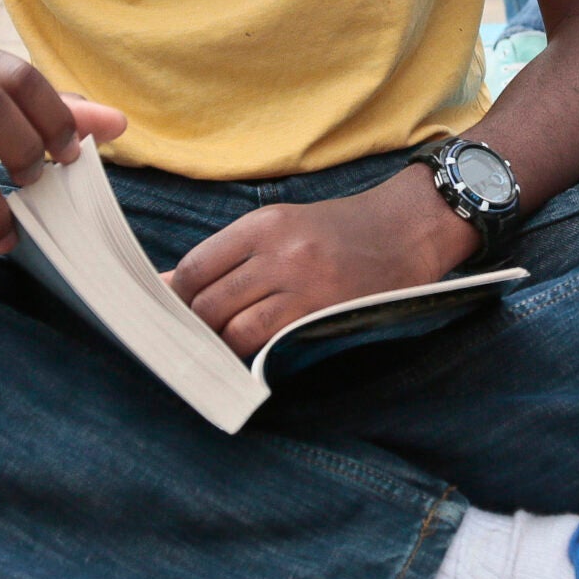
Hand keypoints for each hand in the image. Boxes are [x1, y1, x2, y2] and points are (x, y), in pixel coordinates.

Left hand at [168, 164, 478, 358]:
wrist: (406, 229)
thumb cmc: (337, 230)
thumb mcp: (281, 225)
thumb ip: (228, 255)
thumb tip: (171, 285)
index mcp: (262, 224)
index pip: (195, 268)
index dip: (176, 297)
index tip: (173, 312)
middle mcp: (280, 252)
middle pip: (209, 303)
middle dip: (195, 327)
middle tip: (197, 338)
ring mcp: (305, 285)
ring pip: (236, 330)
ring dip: (223, 347)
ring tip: (225, 348)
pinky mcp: (326, 314)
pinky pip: (272, 344)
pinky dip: (254, 355)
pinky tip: (254, 354)